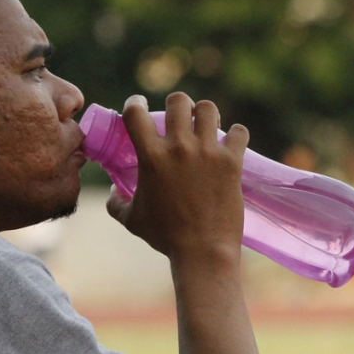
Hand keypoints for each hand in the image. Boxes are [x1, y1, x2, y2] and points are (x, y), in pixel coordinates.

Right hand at [105, 92, 248, 262]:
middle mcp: (179, 148)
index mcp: (151, 157)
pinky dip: (236, 135)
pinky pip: (239, 132)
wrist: (203, 252)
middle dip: (178, 105)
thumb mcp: (131, 220)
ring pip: (209, 109)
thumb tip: (114, 190)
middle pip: (178, 101)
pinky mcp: (232, 162)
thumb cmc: (165, 237)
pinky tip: (231, 144)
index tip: (140, 106)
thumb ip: (116, 202)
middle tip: (180, 119)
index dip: (135, 104)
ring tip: (206, 127)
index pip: (135, 113)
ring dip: (206, 115)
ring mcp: (208, 153)